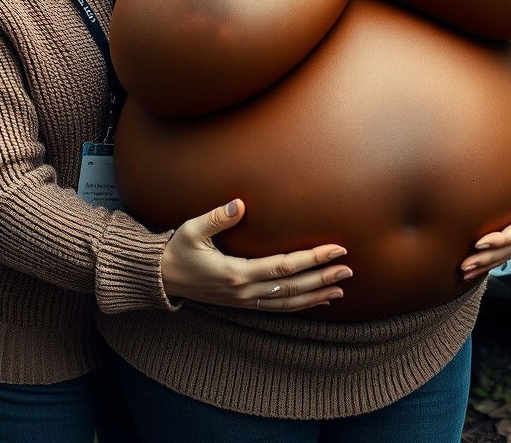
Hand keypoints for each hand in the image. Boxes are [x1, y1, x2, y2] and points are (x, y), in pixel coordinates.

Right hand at [161, 199, 351, 311]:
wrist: (161, 278)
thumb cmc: (177, 250)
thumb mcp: (191, 230)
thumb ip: (217, 217)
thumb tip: (240, 204)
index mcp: (236, 273)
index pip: (284, 266)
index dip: (312, 259)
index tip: (336, 249)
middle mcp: (245, 292)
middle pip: (293, 286)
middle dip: (323, 278)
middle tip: (349, 269)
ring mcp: (245, 301)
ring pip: (288, 301)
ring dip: (316, 295)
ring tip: (340, 289)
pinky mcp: (243, 304)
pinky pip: (278, 306)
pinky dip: (300, 304)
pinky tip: (316, 299)